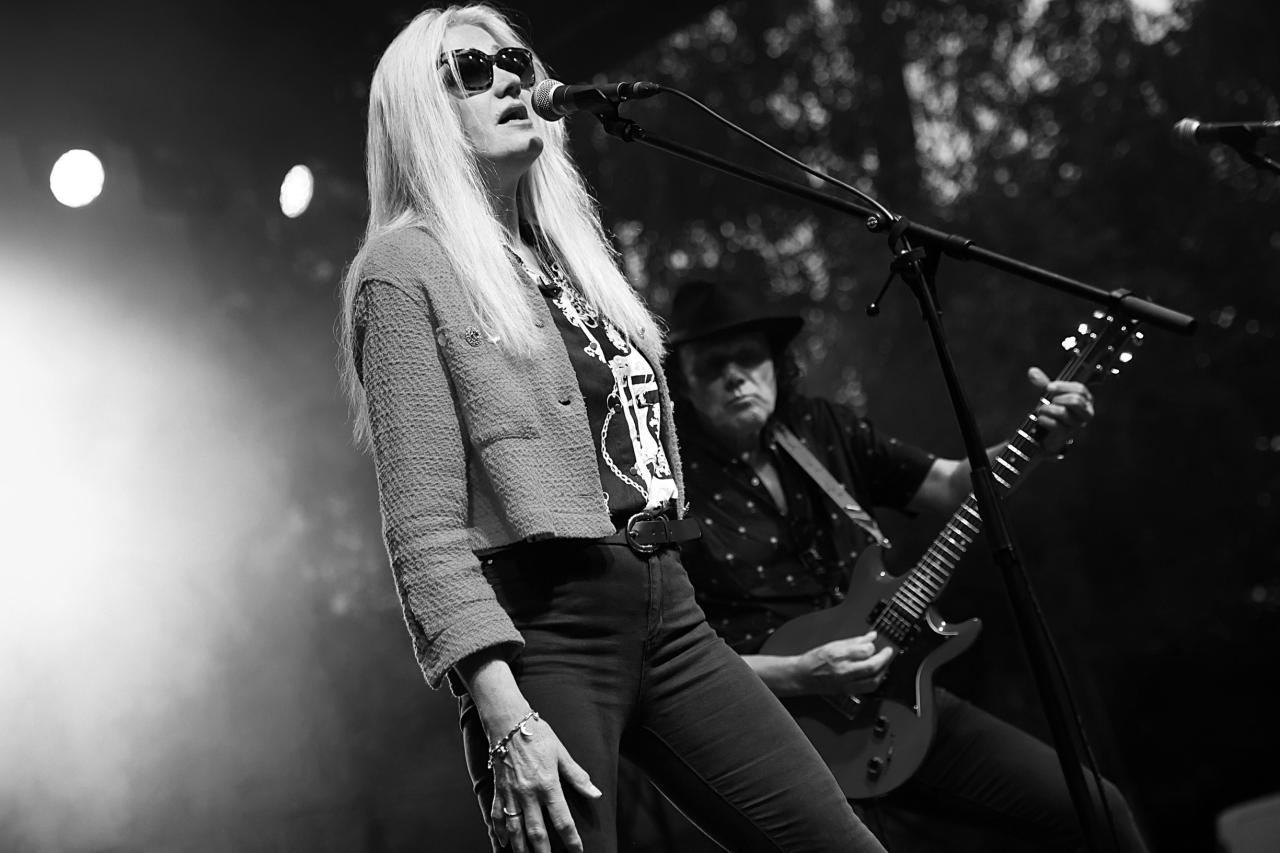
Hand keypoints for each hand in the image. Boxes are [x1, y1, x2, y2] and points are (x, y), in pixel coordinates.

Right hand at [489, 714, 601, 852]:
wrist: (508, 722)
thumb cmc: (537, 735)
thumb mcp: (561, 754)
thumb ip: (577, 776)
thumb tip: (596, 793)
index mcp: (548, 785)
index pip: (562, 820)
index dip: (571, 839)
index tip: (577, 851)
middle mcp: (528, 794)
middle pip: (537, 832)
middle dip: (544, 852)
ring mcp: (511, 794)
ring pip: (515, 829)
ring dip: (521, 848)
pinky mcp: (498, 790)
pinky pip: (497, 816)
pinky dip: (499, 831)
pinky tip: (503, 843)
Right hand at [794, 631, 895, 695]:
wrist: (802, 677)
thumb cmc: (814, 659)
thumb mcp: (833, 644)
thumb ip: (854, 641)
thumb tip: (871, 636)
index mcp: (839, 655)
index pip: (865, 650)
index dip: (873, 646)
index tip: (874, 643)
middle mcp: (844, 671)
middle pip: (872, 667)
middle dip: (884, 658)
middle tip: (888, 652)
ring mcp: (846, 683)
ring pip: (873, 680)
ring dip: (883, 671)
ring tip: (884, 663)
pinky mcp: (848, 691)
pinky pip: (868, 688)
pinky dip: (876, 680)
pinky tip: (876, 674)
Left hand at [1027, 366, 1094, 453]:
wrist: (1047, 433)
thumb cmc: (1053, 410)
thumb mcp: (1050, 394)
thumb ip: (1043, 382)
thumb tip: (1032, 371)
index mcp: (1086, 399)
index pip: (1080, 389)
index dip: (1063, 386)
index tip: (1048, 387)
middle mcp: (1086, 413)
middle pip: (1075, 400)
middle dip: (1057, 399)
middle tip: (1050, 401)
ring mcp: (1077, 425)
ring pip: (1063, 412)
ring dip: (1047, 409)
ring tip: (1042, 410)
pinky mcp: (1066, 435)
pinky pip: (1055, 425)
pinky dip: (1044, 420)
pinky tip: (1040, 419)